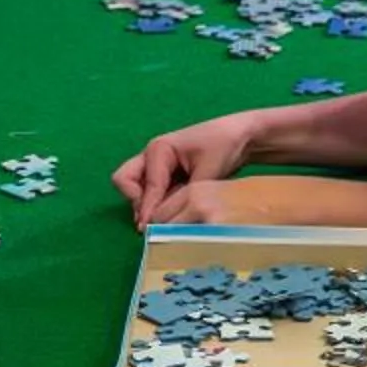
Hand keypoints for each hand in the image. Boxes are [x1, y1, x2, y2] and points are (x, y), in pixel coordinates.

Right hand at [112, 114, 256, 226]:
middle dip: (136, 202)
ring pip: (136, 189)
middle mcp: (152, 156)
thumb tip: (163, 221)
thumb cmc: (224, 147)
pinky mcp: (165, 175)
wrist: (241, 136)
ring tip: (168, 219)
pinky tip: (176, 213)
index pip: (147, 186)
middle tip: (153, 221)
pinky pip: (151, 193)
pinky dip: (158, 204)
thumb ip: (183, 197)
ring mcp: (157, 166)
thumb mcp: (205, 174)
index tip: (150, 230)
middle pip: (125, 181)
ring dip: (147, 205)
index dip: (148, 210)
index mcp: (159, 149)